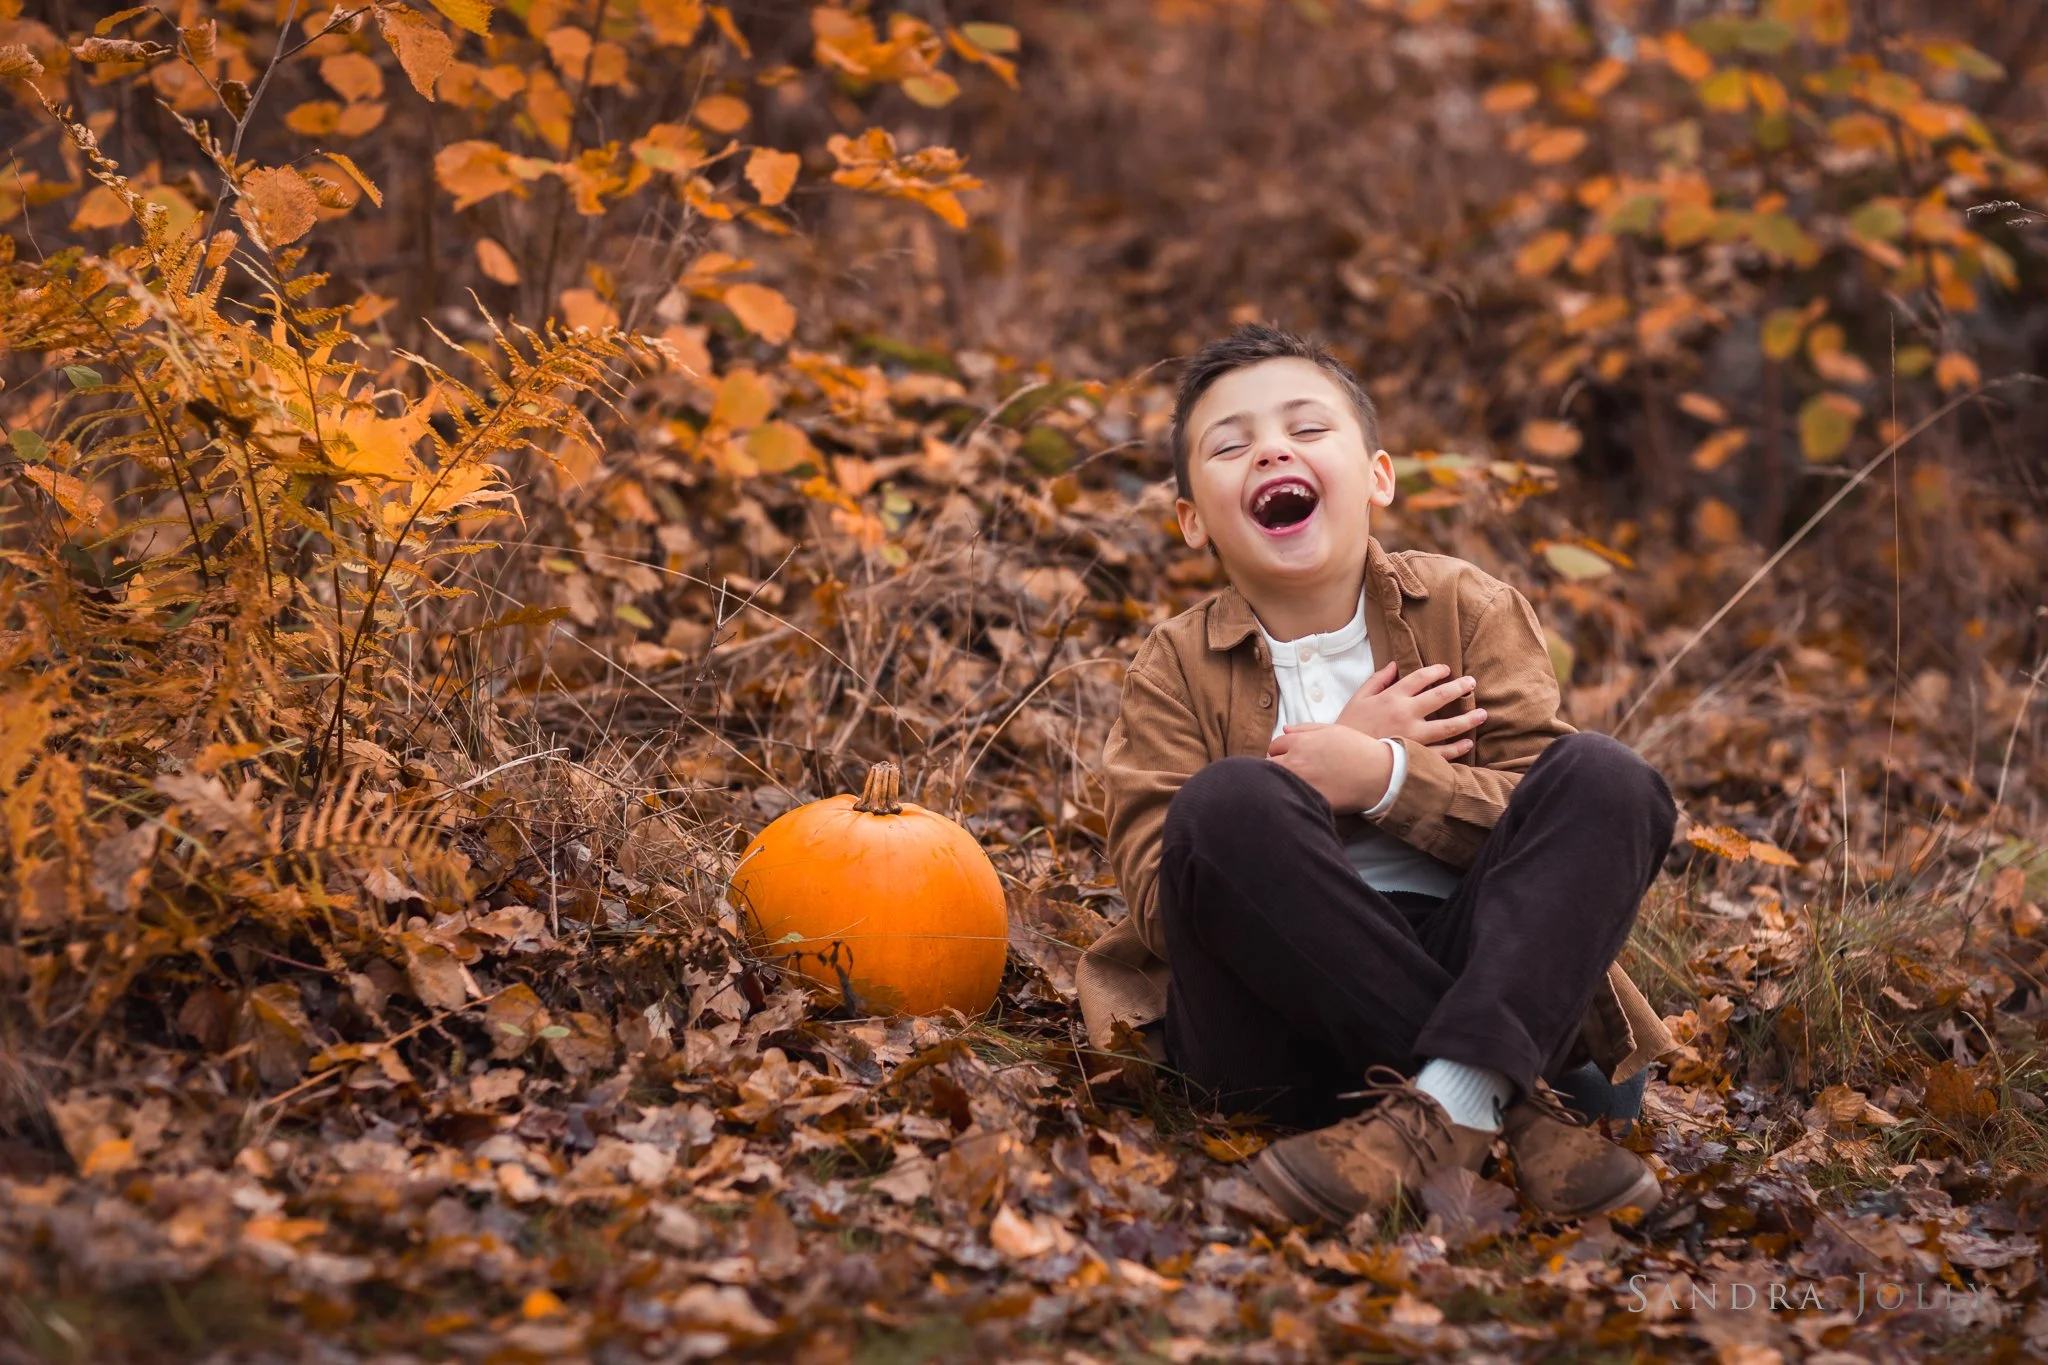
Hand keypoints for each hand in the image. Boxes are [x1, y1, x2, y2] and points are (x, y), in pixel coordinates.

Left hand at [1267, 723, 1394, 812]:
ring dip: (1280, 782)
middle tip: (1291, 771)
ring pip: (1275, 783)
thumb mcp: (1333, 730)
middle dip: (1277, 766)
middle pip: (1269, 764)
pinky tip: (1302, 796)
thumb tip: (1285, 729)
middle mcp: (1296, 762)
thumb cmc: (1358, 749)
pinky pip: (1290, 798)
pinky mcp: (1308, 800)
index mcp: (1300, 742)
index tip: (1290, 757)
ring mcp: (1301, 783)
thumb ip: (1305, 729)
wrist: (1378, 775)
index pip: (1274, 746)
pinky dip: (1292, 797)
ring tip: (1294, 784)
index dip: (1281, 751)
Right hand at [1335, 661, 1486, 757]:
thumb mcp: (1358, 698)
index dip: (1436, 671)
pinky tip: (1467, 742)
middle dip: (1460, 688)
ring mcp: (1414, 736)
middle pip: (1441, 696)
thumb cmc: (1349, 727)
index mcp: (1392, 697)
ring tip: (1482, 714)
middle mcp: (1407, 713)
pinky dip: (1457, 748)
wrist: (1343, 758)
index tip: (1446, 670)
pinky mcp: (1415, 756)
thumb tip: (1394, 665)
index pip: (1420, 678)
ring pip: (1448, 726)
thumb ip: (1377, 680)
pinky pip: (1441, 753)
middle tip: (1472, 683)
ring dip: (1468, 719)